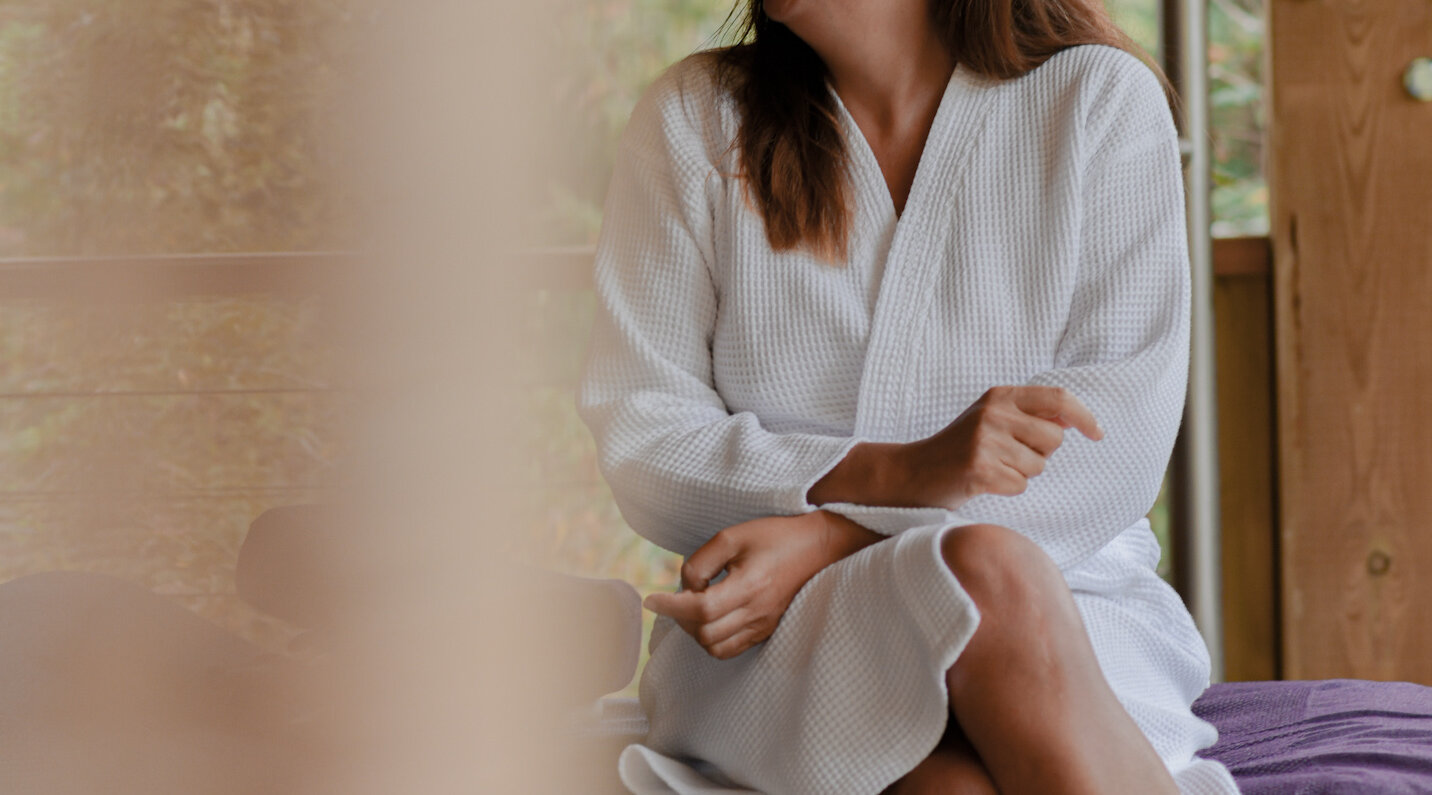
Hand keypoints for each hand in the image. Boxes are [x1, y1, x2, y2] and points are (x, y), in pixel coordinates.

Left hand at [644, 511, 881, 659]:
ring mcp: (764, 625)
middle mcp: (757, 613)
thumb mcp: (733, 536)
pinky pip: (731, 649)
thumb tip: (687, 586)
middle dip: (682, 619)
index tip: (651, 599)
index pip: (699, 609)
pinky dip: (714, 639)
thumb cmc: (775, 536)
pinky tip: (712, 617)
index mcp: (749, 586)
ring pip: (716, 648)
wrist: (819, 547)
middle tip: (676, 598)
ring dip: (696, 632)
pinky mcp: (767, 630)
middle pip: (704, 633)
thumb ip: (702, 561)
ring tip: (694, 608)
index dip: (670, 606)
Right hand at [901, 385, 1102, 509]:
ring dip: (1021, 473)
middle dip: (1041, 454)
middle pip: (1053, 438)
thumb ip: (1028, 414)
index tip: (1098, 434)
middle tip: (1012, 455)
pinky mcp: (979, 469)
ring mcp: (985, 440)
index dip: (1084, 416)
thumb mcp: (992, 418)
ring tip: (994, 467)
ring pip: (1038, 465)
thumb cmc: (961, 447)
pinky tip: (985, 481)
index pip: (1058, 399)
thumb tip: (1072, 419)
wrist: (915, 471)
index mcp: (1000, 395)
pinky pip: (1020, 485)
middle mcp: (993, 413)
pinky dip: (1007, 488)